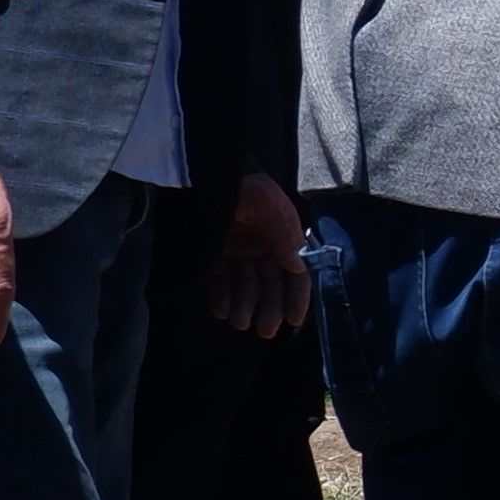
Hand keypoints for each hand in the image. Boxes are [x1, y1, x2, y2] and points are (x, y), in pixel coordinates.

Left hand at [214, 175, 312, 334]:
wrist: (201, 169)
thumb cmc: (239, 184)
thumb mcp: (266, 204)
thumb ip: (284, 234)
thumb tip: (298, 266)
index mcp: (281, 234)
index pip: (295, 272)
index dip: (296, 296)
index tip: (293, 320)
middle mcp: (261, 245)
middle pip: (270, 283)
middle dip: (269, 307)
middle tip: (264, 330)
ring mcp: (236, 249)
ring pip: (245, 285)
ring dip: (245, 305)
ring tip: (239, 322)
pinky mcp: (212, 253)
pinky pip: (220, 280)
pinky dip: (222, 296)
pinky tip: (221, 310)